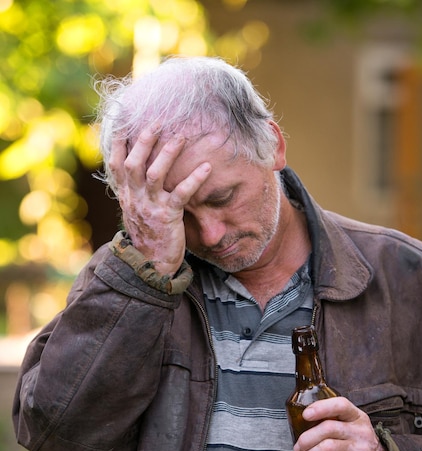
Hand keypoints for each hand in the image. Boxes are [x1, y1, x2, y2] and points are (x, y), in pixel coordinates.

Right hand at [108, 128, 211, 275]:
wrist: (150, 264)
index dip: (118, 140)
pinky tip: (206, 167)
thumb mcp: (134, 209)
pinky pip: (181, 194)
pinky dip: (194, 179)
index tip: (123, 117)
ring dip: (168, 154)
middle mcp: (134, 198)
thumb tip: (134, 166)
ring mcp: (150, 207)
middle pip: (134, 163)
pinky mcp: (168, 217)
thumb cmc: (147, 233)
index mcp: (126, 194)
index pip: (116, 163)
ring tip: (181, 137)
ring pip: (155, 174)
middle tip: (158, 121)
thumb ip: (133, 188)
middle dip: (144, 140)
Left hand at [293, 397, 390, 450]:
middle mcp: (361, 432)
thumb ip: (334, 422)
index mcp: (357, 418)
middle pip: (327, 428)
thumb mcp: (353, 429)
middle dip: (306, 439)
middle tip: (297, 450)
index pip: (340, 405)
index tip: (305, 415)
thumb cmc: (359, 447)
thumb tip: (301, 424)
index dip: (321, 408)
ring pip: (327, 449)